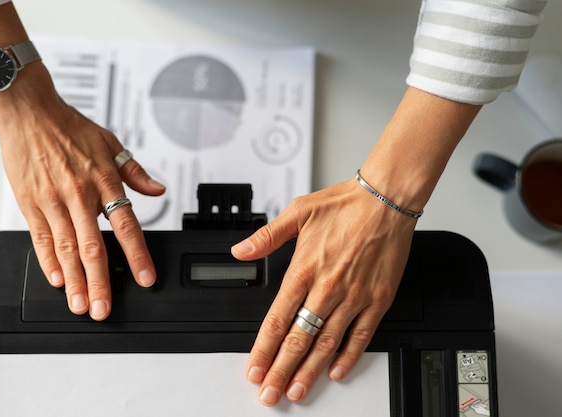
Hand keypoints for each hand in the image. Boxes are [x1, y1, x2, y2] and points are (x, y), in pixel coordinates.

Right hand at [0, 63, 164, 319]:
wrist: (28, 111)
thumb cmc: (69, 127)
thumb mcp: (110, 143)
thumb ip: (135, 172)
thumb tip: (159, 189)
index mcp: (104, 180)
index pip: (126, 225)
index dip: (137, 254)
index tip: (146, 278)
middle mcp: (79, 194)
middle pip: (93, 246)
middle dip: (101, 281)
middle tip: (105, 309)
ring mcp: (53, 201)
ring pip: (66, 249)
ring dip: (75, 280)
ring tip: (82, 304)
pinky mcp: (30, 204)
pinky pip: (41, 238)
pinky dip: (49, 262)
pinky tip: (58, 280)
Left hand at [232, 179, 416, 405]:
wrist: (386, 200)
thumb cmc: (344, 205)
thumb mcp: (298, 212)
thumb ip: (266, 237)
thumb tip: (240, 250)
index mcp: (304, 269)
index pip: (277, 319)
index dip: (263, 348)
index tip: (254, 368)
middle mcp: (327, 287)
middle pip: (299, 338)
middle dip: (281, 370)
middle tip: (270, 393)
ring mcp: (354, 296)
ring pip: (327, 342)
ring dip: (310, 370)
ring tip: (297, 390)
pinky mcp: (377, 299)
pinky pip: (361, 335)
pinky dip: (348, 356)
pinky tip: (336, 371)